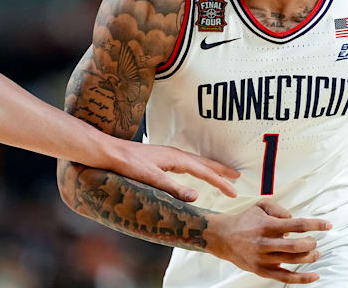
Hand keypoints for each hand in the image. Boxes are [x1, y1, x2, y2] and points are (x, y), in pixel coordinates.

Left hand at [111, 141, 239, 201]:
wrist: (110, 152)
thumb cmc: (128, 164)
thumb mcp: (152, 179)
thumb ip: (174, 189)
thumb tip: (196, 196)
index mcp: (177, 159)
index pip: (204, 172)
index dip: (220, 183)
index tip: (234, 192)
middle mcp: (176, 154)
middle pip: (205, 163)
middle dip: (222, 171)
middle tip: (238, 177)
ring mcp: (169, 155)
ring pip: (197, 162)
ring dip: (212, 168)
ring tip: (222, 173)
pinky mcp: (163, 158)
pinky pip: (188, 162)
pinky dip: (199, 167)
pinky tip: (195, 171)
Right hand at [205, 199, 331, 283]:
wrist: (223, 237)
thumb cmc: (245, 221)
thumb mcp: (261, 206)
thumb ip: (280, 209)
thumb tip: (295, 220)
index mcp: (266, 225)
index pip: (296, 224)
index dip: (315, 224)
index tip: (327, 225)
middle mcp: (265, 243)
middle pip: (296, 246)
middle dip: (311, 243)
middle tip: (314, 240)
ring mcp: (263, 259)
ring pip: (293, 261)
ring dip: (309, 257)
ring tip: (315, 252)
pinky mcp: (262, 271)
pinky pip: (285, 278)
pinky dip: (302, 278)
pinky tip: (315, 275)